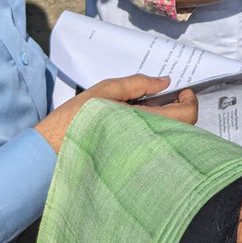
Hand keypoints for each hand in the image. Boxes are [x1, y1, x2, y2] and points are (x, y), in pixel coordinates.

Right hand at [35, 75, 197, 152]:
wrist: (50, 151)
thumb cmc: (75, 118)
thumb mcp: (106, 90)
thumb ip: (138, 84)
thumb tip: (165, 82)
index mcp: (145, 123)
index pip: (186, 115)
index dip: (190, 100)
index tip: (184, 90)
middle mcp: (148, 142)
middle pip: (183, 128)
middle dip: (182, 109)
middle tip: (170, 96)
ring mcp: (141, 154)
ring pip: (170, 138)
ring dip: (170, 121)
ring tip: (156, 106)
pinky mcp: (132, 160)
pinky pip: (156, 145)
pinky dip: (158, 131)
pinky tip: (143, 122)